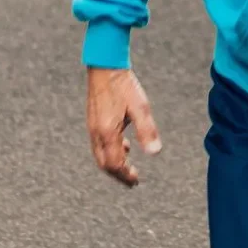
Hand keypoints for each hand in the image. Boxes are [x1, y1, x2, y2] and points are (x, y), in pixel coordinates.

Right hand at [86, 67, 161, 185]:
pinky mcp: (93, 120)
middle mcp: (96, 133)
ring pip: (100, 155)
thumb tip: (154, 153)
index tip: (136, 181)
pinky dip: (110, 151)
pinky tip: (124, 144)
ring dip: (113, 164)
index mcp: (107, 132)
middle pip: (104, 164)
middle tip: (132, 180)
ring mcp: (92, 127)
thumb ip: (147, 131)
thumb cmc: (123, 85)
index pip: (114, 164)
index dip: (125, 175)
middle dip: (118, 174)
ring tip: (128, 166)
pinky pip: (99, 144)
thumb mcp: (140, 107)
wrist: (104, 65)